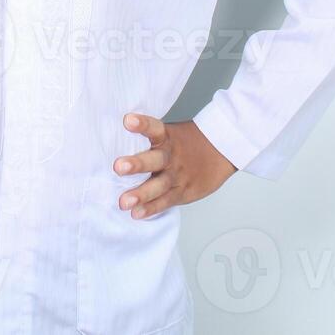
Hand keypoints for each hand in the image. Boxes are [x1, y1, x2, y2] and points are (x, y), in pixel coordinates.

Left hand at [111, 113, 235, 218]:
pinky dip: (152, 208)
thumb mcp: (170, 134)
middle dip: (137, 164)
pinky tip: (137, 213)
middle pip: (154, 159)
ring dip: (141, 194)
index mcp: (167, 138)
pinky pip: (166, 201)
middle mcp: (171, 156)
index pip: (154, 128)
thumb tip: (113, 137)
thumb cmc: (186, 143)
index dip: (142, 124)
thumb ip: (148, 139)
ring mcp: (177, 175)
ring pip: (159, 185)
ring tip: (124, 202)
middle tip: (118, 167)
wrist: (221, 150)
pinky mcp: (183, 192)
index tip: (128, 120)